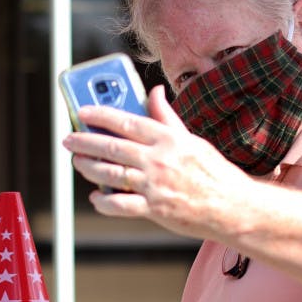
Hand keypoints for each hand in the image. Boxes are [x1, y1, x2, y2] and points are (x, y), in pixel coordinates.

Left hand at [63, 84, 248, 240]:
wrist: (232, 207)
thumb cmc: (213, 173)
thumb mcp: (192, 139)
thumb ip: (167, 118)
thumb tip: (155, 92)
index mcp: (169, 139)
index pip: (127, 121)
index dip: (100, 115)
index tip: (82, 111)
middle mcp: (159, 160)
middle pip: (112, 147)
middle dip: (85, 141)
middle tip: (69, 139)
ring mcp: (155, 185)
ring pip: (111, 174)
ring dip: (89, 168)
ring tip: (78, 162)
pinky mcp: (154, 209)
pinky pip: (120, 205)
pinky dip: (103, 201)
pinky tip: (96, 196)